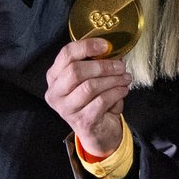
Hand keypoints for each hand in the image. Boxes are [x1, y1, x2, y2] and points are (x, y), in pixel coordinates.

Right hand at [44, 37, 129, 157]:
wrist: (98, 133)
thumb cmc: (92, 102)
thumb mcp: (88, 80)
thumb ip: (93, 64)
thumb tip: (111, 50)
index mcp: (54, 77)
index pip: (66, 55)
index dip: (86, 46)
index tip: (105, 45)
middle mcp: (55, 93)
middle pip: (75, 71)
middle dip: (102, 66)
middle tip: (120, 67)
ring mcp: (66, 109)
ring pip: (90, 86)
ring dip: (112, 80)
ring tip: (124, 79)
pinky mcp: (81, 121)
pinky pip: (101, 101)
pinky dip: (116, 93)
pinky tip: (122, 90)